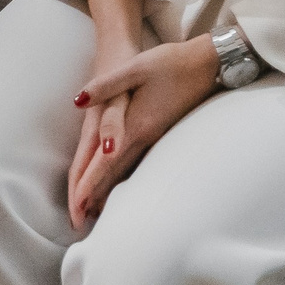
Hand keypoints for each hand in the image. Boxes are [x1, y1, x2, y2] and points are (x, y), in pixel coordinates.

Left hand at [69, 31, 220, 229]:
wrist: (208, 64)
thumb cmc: (170, 63)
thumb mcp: (135, 67)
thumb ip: (105, 86)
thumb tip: (79, 101)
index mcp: (136, 124)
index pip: (106, 161)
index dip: (89, 183)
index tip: (76, 205)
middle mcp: (146, 137)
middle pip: (114, 174)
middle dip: (95, 197)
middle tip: (78, 221)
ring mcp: (156, 137)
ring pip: (127, 171)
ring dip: (109, 192)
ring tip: (93, 212)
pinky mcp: (162, 133)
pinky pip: (137, 163)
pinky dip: (124, 177)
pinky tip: (120, 184)